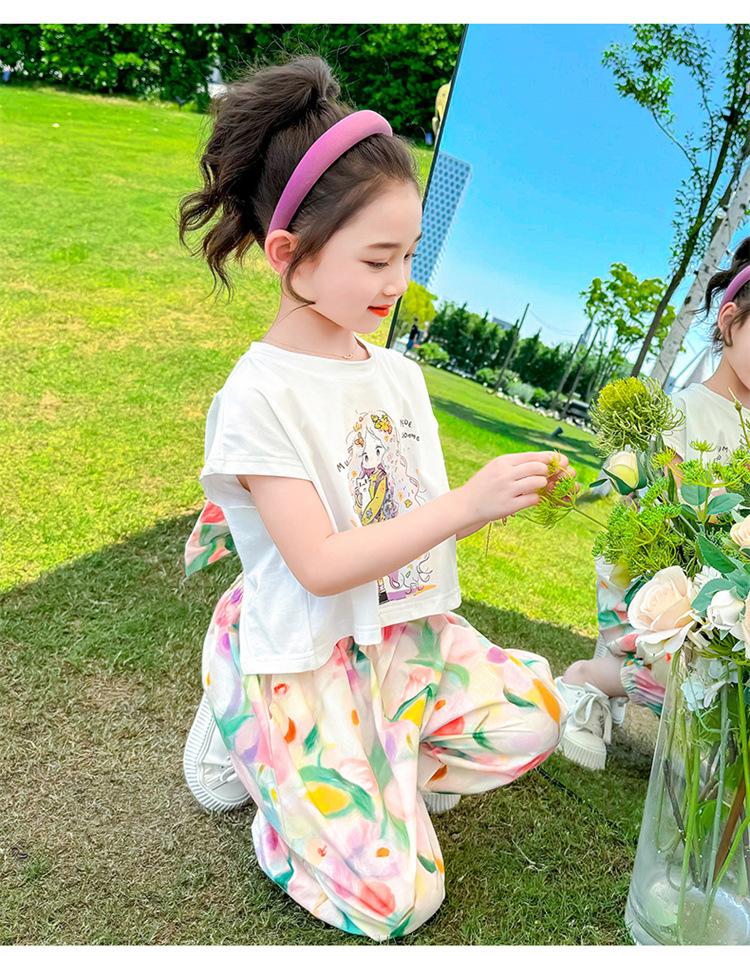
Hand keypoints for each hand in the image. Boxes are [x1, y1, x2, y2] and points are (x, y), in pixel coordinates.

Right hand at [457, 451, 574, 524]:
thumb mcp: (496, 467)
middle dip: (545, 473)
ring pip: (538, 483)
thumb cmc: (485, 484)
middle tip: (542, 478)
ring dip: (541, 486)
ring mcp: (507, 490)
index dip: (547, 460)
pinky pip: (533, 499)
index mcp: (503, 461)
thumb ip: (517, 463)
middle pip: (539, 468)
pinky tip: (529, 499)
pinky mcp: (509, 505)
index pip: (533, 456)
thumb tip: (544, 460)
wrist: (466, 504)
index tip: (553, 463)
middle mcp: (505, 474)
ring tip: (534, 488)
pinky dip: (535, 499)